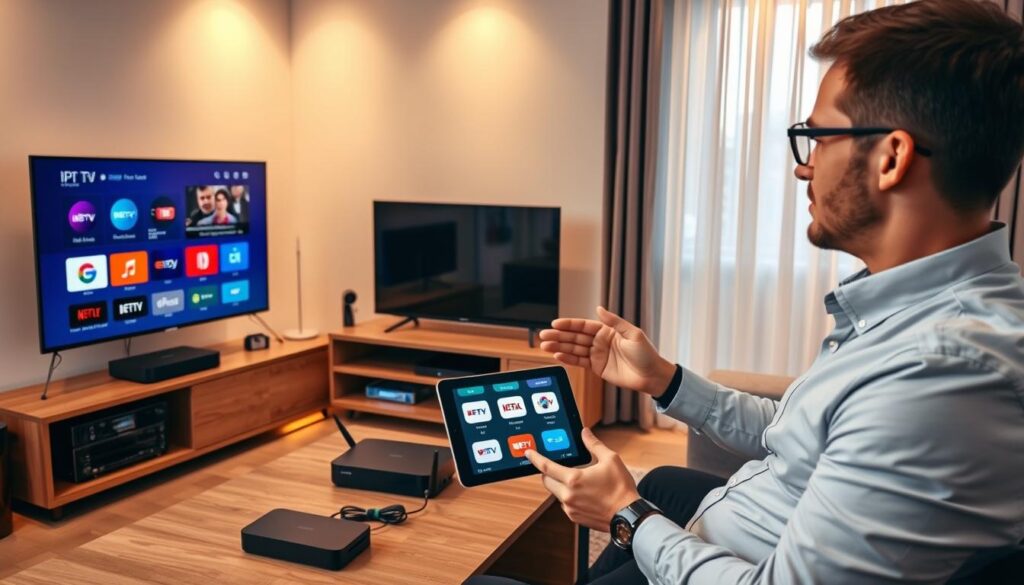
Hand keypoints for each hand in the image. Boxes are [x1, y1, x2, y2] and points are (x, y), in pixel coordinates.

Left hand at [525, 428, 639, 531]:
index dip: (535, 458)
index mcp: (574, 479)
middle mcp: (568, 495)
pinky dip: (568, 496)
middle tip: (557, 466)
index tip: (528, 453)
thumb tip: (585, 432)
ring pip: (556, 493)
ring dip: (560, 485)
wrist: (628, 515)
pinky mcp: (574, 517)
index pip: (546, 467)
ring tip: (577, 480)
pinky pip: (565, 504)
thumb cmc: (621, 488)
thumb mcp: (610, 459)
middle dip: (548, 472)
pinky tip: (583, 493)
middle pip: (547, 481)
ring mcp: (570, 508)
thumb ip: (594, 445)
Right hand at [538, 306, 675, 396]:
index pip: (583, 326)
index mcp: (607, 330)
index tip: (555, 324)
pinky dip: (568, 359)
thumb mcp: (633, 334)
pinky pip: (579, 362)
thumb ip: (614, 322)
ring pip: (574, 349)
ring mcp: (597, 354)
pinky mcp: (597, 367)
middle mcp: (600, 341)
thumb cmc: (646, 354)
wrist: (652, 376)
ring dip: (559, 347)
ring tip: (544, 346)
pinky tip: (557, 356)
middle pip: (575, 337)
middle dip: (559, 336)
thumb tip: (599, 308)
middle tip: (544, 335)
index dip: (569, 325)